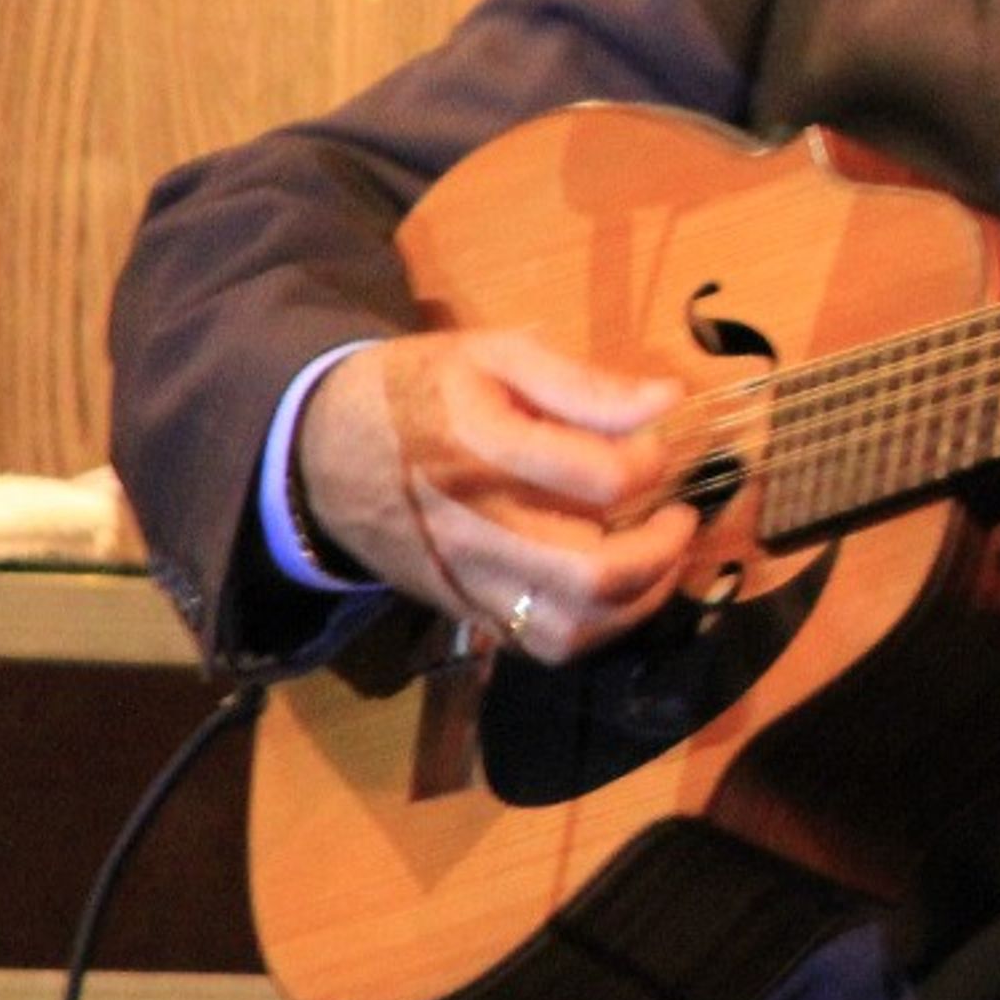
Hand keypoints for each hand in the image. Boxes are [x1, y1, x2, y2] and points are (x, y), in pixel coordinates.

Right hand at [296, 332, 695, 664]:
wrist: (319, 449)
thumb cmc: (420, 391)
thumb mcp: (492, 357)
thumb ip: (583, 383)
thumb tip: (667, 401)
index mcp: (479, 448)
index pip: (600, 478)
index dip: (651, 461)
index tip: (655, 443)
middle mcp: (472, 526)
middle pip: (592, 571)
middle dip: (662, 549)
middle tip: (680, 515)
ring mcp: (465, 578)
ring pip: (571, 626)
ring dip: (638, 599)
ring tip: (659, 556)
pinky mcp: (463, 609)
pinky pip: (542, 643)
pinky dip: (597, 626)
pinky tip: (617, 586)